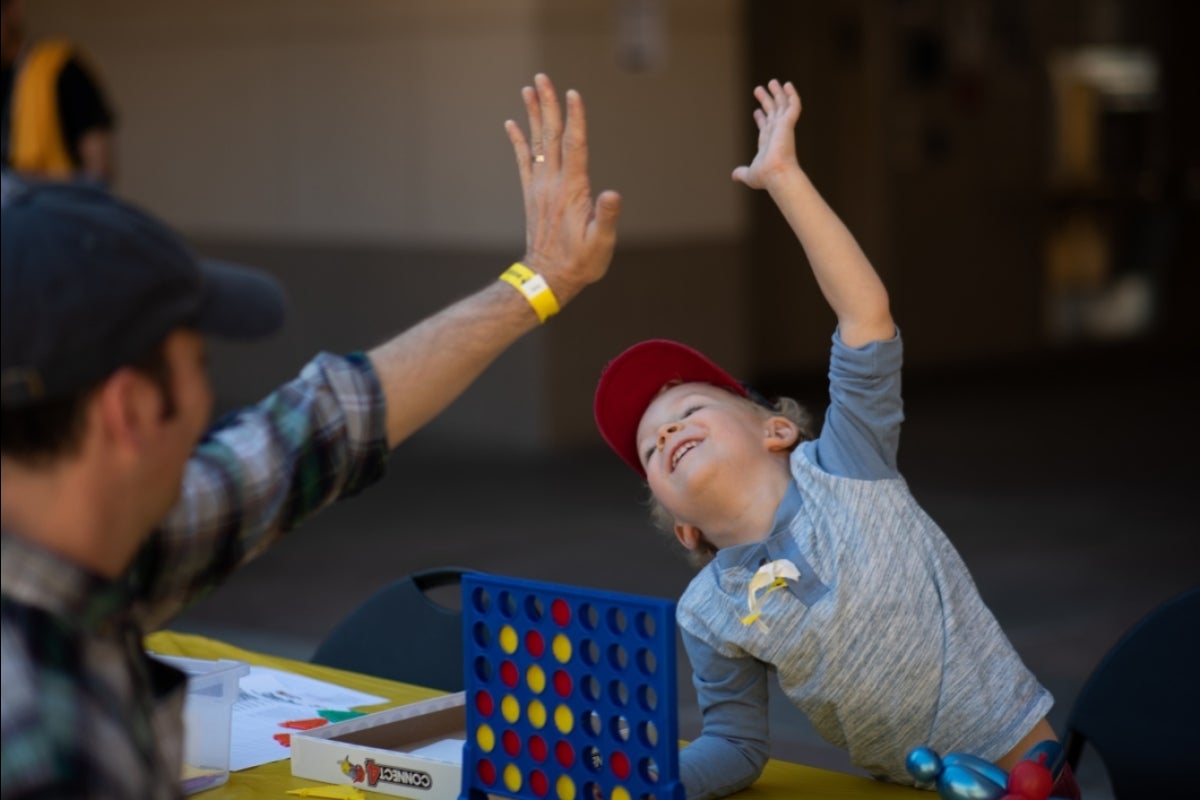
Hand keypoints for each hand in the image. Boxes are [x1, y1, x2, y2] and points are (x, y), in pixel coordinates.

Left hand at [505, 74, 621, 305]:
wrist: (547, 279)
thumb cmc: (580, 263)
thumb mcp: (601, 243)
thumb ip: (606, 217)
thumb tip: (611, 194)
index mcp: (572, 190)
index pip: (575, 146)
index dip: (575, 119)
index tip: (573, 94)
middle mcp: (552, 183)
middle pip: (551, 136)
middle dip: (548, 105)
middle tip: (542, 78)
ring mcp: (539, 187)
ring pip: (536, 143)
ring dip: (533, 114)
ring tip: (528, 89)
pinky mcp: (532, 194)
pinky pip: (523, 160)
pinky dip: (518, 140)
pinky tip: (512, 124)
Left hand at [731, 79, 801, 190]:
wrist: (777, 174)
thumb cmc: (765, 177)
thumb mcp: (750, 174)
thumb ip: (742, 172)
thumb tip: (734, 175)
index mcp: (768, 143)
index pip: (765, 127)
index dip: (761, 119)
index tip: (756, 111)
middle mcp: (777, 133)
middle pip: (772, 113)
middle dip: (766, 101)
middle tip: (759, 89)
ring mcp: (783, 128)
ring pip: (782, 106)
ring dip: (777, 94)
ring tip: (772, 82)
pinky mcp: (789, 123)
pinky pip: (793, 105)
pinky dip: (792, 95)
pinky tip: (787, 85)